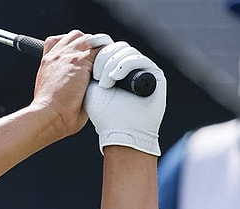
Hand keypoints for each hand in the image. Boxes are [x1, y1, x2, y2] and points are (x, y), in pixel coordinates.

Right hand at [32, 31, 96, 138]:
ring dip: (99, 51)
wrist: (47, 115)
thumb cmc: (51, 113)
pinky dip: (107, 58)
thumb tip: (85, 87)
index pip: (60, 41)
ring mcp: (68, 56)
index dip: (73, 47)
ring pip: (90, 39)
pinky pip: (101, 49)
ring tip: (103, 68)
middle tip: (96, 64)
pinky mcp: (80, 61)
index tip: (80, 60)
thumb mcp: (54, 93)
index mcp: (48, 62)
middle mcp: (56, 55)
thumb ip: (67, 82)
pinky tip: (106, 73)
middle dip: (89, 46)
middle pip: (77, 36)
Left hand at [84, 40, 166, 155]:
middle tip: (95, 76)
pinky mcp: (155, 75)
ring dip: (112, 64)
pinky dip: (124, 66)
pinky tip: (113, 79)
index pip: (108, 46)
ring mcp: (143, 70)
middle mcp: (130, 67)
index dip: (99, 42)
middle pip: (117, 46)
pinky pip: (139, 60)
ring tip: (104, 83)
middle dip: (103, 57)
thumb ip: (89, 67)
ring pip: (127, 51)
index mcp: (114, 68)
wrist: (119, 132)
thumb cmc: (103, 114)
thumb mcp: (91, 87)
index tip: (87, 43)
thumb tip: (87, 45)